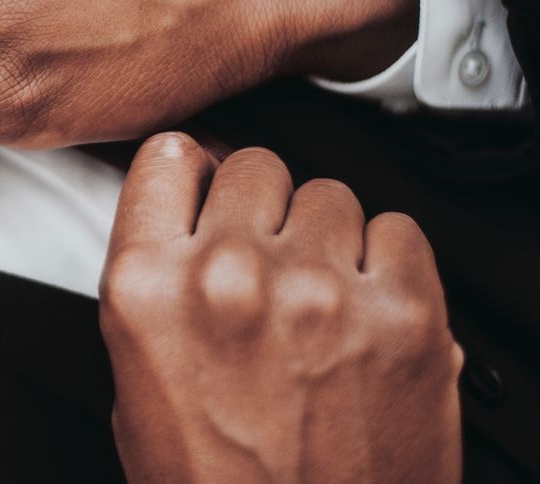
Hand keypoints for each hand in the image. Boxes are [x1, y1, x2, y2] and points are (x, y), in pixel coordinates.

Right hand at [99, 133, 461, 483]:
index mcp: (147, 290)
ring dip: (323, 236)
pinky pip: (399, 229)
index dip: (190, 174)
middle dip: (259, 210)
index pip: (168, 159)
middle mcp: (229, 277)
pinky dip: (386, 260)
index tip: (203, 186)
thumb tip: (182, 214)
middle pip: (253, 167)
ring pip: (327, 193)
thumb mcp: (135, 380)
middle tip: (266, 263)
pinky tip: (366, 307)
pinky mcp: (404, 315)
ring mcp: (320, 291)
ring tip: (319, 297)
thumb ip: (154, 283)